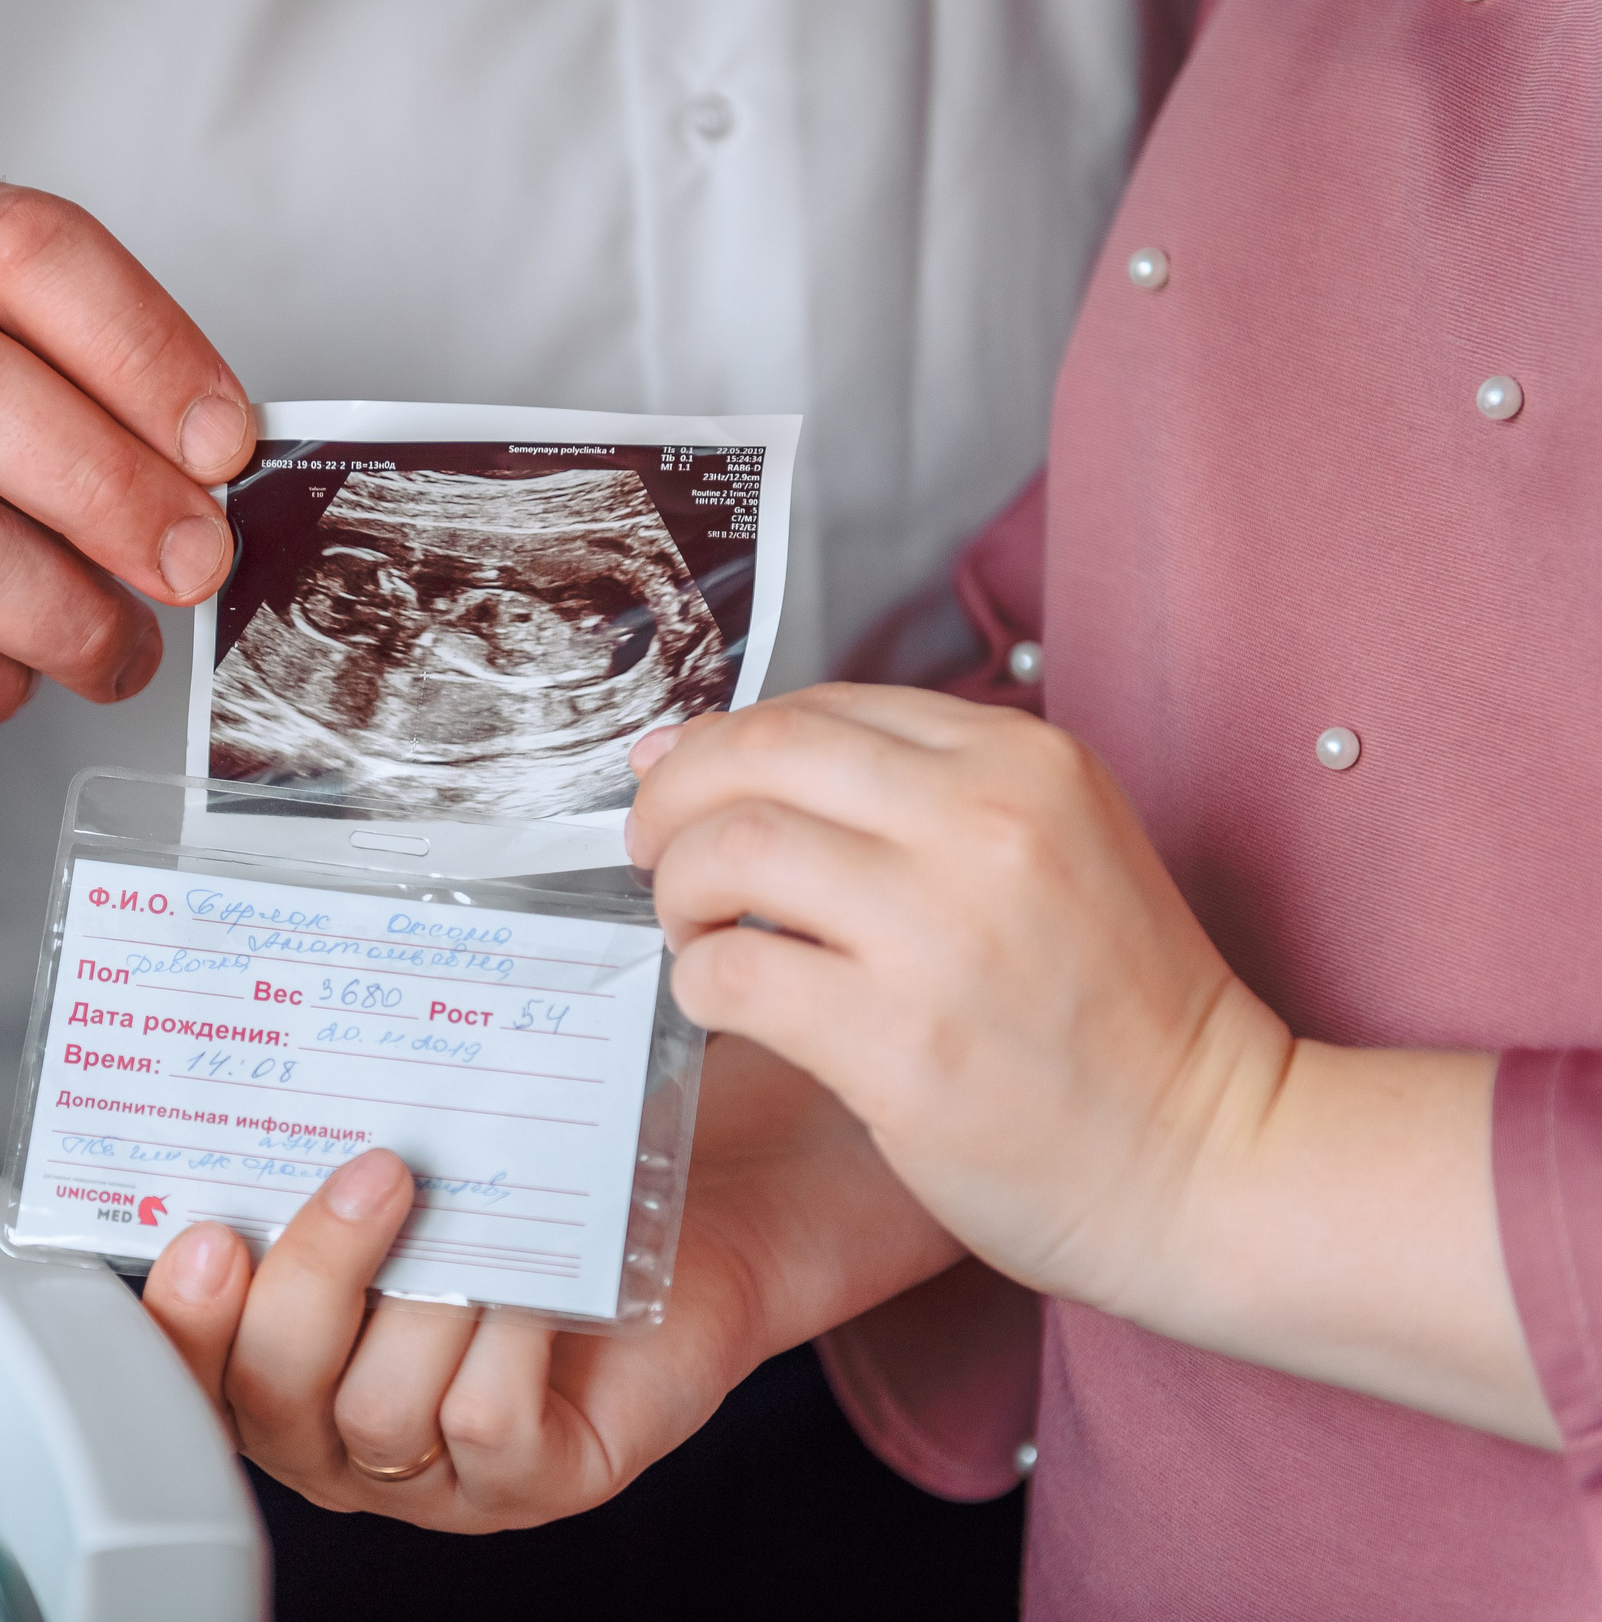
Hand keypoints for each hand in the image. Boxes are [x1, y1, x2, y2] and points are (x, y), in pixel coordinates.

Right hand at [0, 180, 254, 764]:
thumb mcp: (20, 403)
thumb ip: (110, 416)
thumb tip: (216, 487)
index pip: (20, 249)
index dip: (142, 347)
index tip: (225, 445)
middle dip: (110, 488)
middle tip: (193, 564)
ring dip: (64, 612)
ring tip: (114, 647)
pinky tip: (7, 676)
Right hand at [140, 1035, 962, 1529]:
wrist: (708, 1206)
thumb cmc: (548, 1176)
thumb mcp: (421, 1154)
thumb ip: (331, 1140)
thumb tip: (269, 1052)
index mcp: (293, 1354)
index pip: (195, 1370)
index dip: (184, 1319)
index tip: (205, 1231)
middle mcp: (350, 1427)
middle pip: (273, 1399)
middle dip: (308, 1286)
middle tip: (370, 1175)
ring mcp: (440, 1471)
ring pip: (375, 1416)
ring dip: (412, 1305)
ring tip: (457, 1210)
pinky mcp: (538, 1477)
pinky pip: (486, 1429)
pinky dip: (501, 1346)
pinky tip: (529, 1283)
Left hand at [625, 686, 1554, 1446]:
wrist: (1214, 1159)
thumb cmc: (1114, 1015)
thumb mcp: (1046, 848)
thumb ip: (898, 793)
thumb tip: (692, 752)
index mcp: (1023, 761)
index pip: (818, 708)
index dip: (722, 746)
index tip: (687, 790)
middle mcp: (986, 824)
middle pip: (758, 755)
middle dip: (672, 800)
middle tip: (654, 855)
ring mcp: (943, 933)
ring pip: (730, 850)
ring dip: (680, 892)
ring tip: (697, 935)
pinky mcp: (902, 1044)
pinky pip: (734, 974)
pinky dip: (699, 985)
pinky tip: (724, 1004)